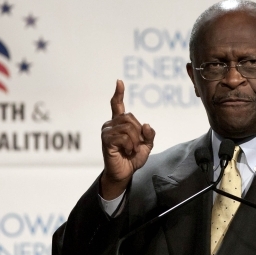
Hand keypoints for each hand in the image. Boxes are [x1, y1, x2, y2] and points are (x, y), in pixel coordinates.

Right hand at [100, 80, 154, 199]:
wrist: (124, 173)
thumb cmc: (133, 158)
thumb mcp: (147, 145)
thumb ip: (149, 135)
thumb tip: (147, 125)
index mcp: (120, 123)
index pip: (117, 105)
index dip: (118, 93)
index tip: (119, 82)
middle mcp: (111, 124)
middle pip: (130, 118)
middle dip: (138, 133)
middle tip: (135, 145)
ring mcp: (107, 132)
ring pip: (128, 128)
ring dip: (134, 141)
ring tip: (130, 150)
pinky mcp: (106, 140)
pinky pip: (124, 137)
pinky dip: (130, 145)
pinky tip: (126, 152)